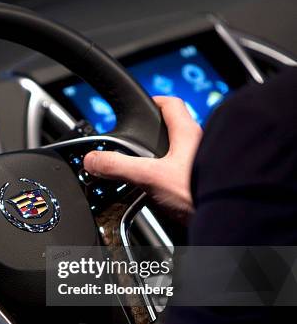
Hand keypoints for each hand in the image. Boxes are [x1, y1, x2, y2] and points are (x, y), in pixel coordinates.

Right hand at [84, 96, 202, 222]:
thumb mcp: (150, 177)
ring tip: (143, 173)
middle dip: (153, 138)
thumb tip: (94, 160)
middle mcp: (200, 145)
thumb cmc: (201, 194)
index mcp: (188, 134)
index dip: (153, 102)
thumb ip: (118, 166)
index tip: (142, 106)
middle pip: (173, 132)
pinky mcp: (205, 185)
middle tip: (135, 146)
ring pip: (178, 156)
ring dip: (160, 163)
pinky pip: (183, 178)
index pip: (171, 105)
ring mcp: (206, 166)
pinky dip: (169, 182)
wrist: (229, 221)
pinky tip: (160, 194)